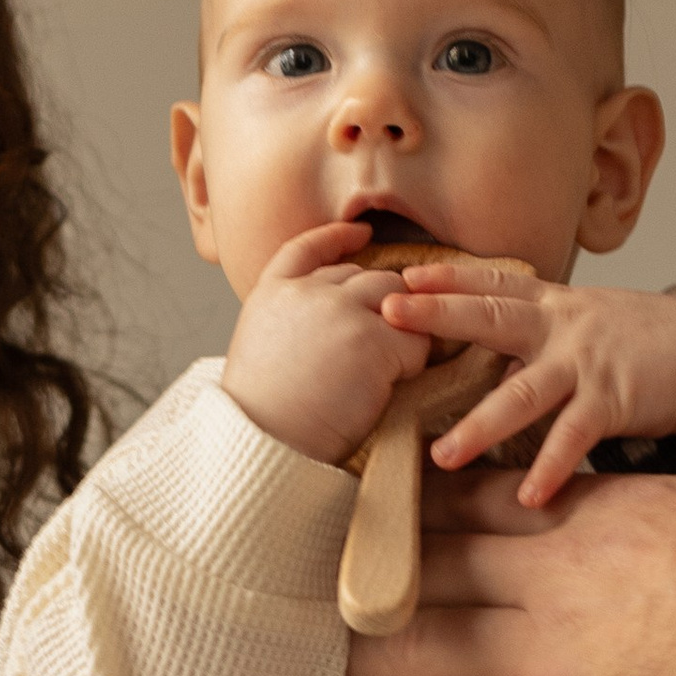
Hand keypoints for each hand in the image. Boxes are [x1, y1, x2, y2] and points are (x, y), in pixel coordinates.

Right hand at [222, 220, 431, 464]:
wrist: (265, 443)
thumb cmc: (264, 415)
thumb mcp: (260, 348)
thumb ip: (293, 321)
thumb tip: (333, 318)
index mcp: (273, 294)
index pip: (307, 248)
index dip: (337, 237)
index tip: (361, 233)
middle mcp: (308, 293)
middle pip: (367, 277)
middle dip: (384, 303)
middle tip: (388, 340)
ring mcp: (341, 311)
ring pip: (397, 300)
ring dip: (403, 330)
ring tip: (391, 368)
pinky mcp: (373, 341)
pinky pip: (414, 342)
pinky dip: (411, 364)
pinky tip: (389, 387)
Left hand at [331, 461, 675, 675]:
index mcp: (608, 519)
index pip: (485, 502)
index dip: (420, 508)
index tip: (372, 507)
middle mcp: (559, 577)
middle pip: (428, 568)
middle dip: (361, 578)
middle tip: (299, 588)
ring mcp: (551, 657)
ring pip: (417, 648)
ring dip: (353, 661)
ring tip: (294, 673)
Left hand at [380, 266, 675, 501]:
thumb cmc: (642, 343)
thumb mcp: (584, 322)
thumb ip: (536, 333)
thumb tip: (481, 356)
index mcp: (553, 305)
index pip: (494, 283)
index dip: (448, 277)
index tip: (401, 278)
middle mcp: (563, 327)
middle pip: (492, 317)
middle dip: (439, 315)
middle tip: (387, 316)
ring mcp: (587, 363)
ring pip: (523, 392)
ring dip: (480, 425)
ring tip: (442, 455)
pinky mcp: (614, 399)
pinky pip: (575, 437)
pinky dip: (552, 467)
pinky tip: (530, 496)